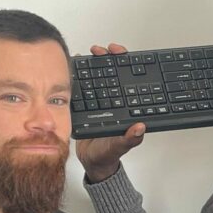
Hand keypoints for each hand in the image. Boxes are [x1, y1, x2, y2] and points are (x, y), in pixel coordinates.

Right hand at [74, 43, 146, 182]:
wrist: (92, 163)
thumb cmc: (108, 154)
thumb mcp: (119, 147)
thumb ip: (129, 139)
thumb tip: (140, 127)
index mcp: (124, 106)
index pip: (126, 78)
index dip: (124, 62)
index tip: (118, 53)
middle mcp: (112, 101)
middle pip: (111, 72)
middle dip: (106, 57)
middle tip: (100, 50)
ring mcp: (98, 102)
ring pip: (96, 77)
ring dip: (91, 64)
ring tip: (85, 55)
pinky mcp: (84, 105)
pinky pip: (81, 88)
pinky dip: (77, 77)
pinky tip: (72, 69)